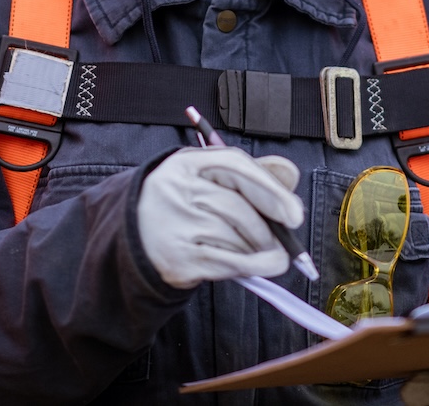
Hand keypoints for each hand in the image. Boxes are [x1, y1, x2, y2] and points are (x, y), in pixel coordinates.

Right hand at [137, 146, 302, 288]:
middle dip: (267, 228)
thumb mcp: (208, 180)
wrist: (133, 239)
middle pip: (237, 206)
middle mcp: (175, 190)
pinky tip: (267, 265)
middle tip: (285, 240)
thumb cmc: (182, 206)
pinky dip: (256, 266)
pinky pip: (229, 262)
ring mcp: (173, 225)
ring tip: (262, 250)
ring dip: (259, 248)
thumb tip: (289, 174)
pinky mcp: (176, 258)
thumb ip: (250, 175)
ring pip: (234, 236)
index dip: (270, 188)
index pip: (234, 165)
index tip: (295, 213)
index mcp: (185, 162)